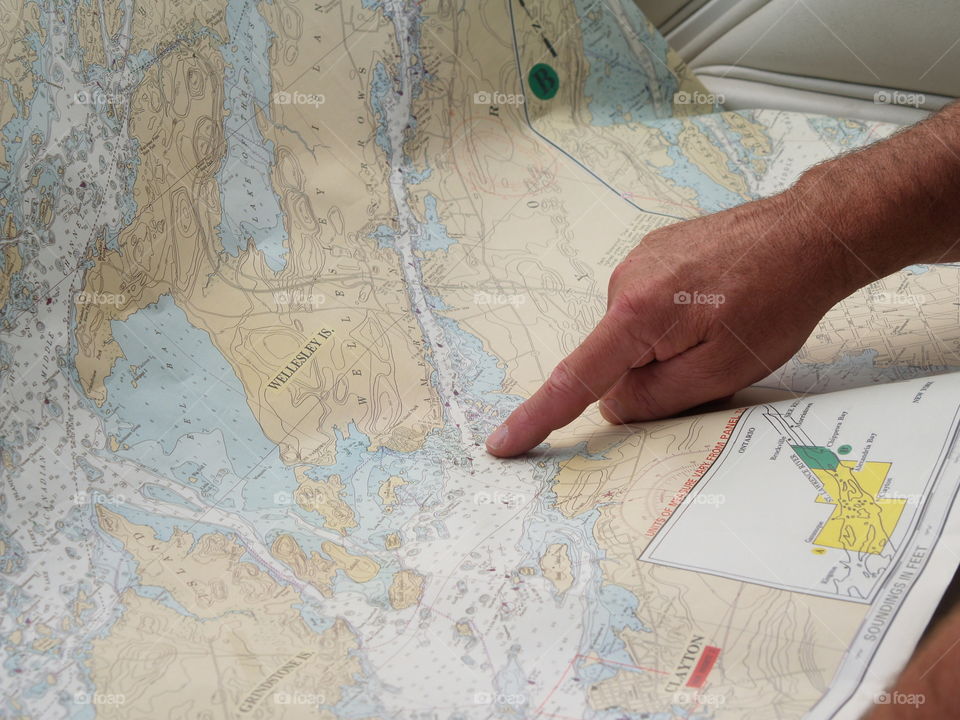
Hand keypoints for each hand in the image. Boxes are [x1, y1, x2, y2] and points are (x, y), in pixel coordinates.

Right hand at [485, 191, 853, 456]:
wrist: (811, 231)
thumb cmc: (776, 299)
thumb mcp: (720, 371)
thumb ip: (656, 399)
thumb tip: (613, 405)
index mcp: (635, 313)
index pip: (574, 380)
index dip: (537, 418)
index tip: (503, 443)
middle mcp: (625, 281)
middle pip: (615, 359)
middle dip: (653, 376)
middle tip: (713, 357)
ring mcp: (639, 262)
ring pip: (634, 336)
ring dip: (667, 346)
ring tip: (724, 323)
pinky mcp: (655, 254)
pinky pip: (647, 308)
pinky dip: (672, 321)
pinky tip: (715, 305)